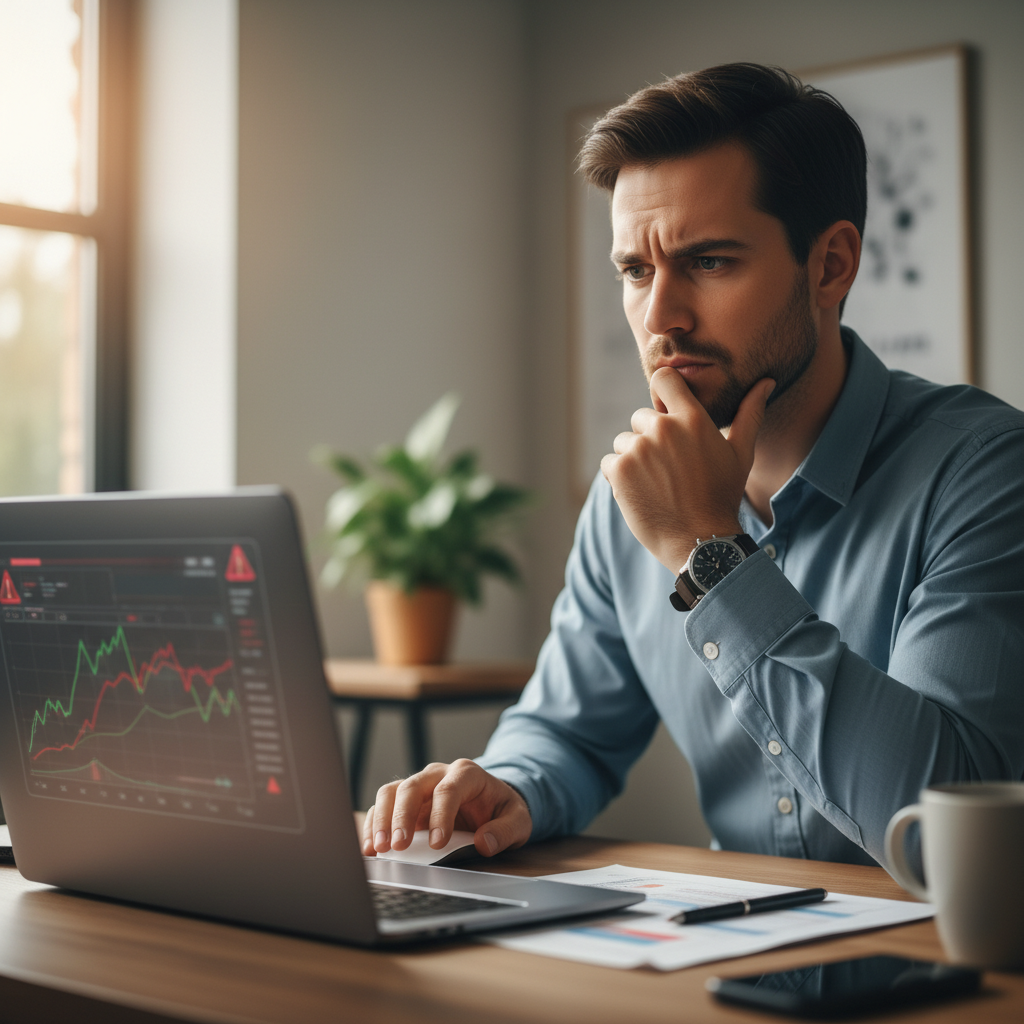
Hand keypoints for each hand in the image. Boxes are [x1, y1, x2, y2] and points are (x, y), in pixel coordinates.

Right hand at [362, 759, 531, 858]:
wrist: (493, 802)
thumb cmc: (503, 810)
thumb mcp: (518, 820)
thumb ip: (505, 831)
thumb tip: (484, 843)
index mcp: (467, 774)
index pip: (448, 790)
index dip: (441, 815)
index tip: (437, 844)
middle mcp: (438, 774)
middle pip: (413, 786)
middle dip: (402, 817)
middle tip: (398, 846)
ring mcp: (420, 786)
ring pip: (392, 792)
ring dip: (382, 819)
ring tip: (378, 848)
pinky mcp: (407, 801)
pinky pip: (384, 805)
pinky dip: (374, 823)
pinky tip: (371, 847)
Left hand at [600, 369, 773, 572]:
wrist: (699, 540)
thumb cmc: (722, 496)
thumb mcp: (741, 454)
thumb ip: (749, 414)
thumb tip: (767, 382)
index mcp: (693, 419)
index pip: (664, 379)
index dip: (661, 393)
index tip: (666, 413)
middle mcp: (663, 428)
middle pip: (641, 417)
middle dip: (650, 439)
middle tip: (670, 469)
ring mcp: (639, 449)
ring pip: (624, 442)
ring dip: (634, 460)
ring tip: (657, 484)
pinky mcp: (619, 469)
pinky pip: (609, 463)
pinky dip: (619, 478)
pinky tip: (642, 493)